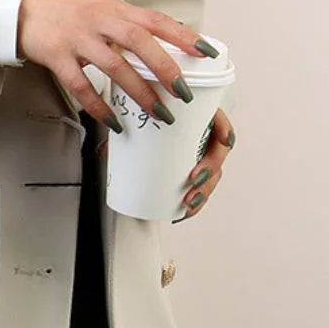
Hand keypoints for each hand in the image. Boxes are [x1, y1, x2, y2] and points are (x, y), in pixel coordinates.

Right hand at [16, 0, 217, 131]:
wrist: (23, 7)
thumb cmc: (66, 11)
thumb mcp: (101, 9)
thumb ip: (128, 26)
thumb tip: (164, 47)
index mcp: (114, 9)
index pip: (155, 20)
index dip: (183, 35)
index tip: (206, 52)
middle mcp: (99, 21)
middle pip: (139, 41)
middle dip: (165, 67)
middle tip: (184, 92)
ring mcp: (77, 39)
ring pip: (114, 66)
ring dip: (139, 91)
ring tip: (159, 113)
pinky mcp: (57, 57)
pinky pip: (81, 86)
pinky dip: (99, 106)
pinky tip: (114, 121)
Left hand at [97, 106, 235, 219]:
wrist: (140, 121)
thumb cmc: (144, 115)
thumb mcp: (135, 117)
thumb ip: (122, 129)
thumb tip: (103, 150)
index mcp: (196, 115)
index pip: (220, 121)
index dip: (225, 131)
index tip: (222, 141)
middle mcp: (202, 135)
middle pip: (217, 155)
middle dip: (209, 173)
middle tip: (192, 182)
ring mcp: (199, 153)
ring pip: (211, 174)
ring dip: (203, 192)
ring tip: (187, 203)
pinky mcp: (192, 169)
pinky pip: (199, 186)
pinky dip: (193, 202)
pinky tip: (183, 212)